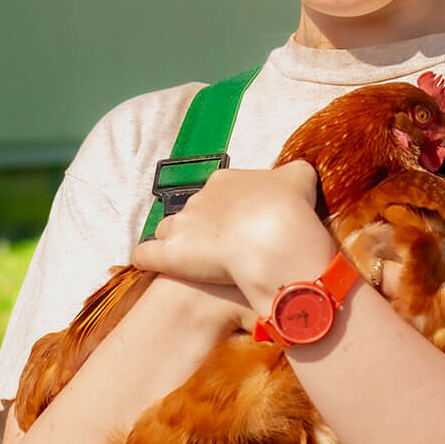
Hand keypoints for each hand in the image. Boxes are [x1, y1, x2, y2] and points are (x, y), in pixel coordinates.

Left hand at [133, 161, 329, 299]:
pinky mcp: (170, 254)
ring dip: (177, 243)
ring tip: (194, 263)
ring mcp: (181, 225)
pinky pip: (145, 255)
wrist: (276, 235)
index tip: (244, 227)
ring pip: (168, 231)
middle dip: (205, 229)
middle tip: (227, 249)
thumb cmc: (289, 207)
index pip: (218, 193)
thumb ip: (294, 174)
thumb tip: (295, 175)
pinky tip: (157, 269)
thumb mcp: (299, 178)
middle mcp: (198, 198)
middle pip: (193, 213)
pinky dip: (149, 260)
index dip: (229, 211)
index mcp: (225, 181)